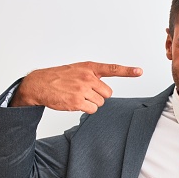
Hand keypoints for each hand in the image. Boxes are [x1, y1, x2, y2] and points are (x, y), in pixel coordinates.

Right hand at [10, 61, 142, 113]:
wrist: (38, 84)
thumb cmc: (59, 77)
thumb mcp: (77, 70)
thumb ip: (92, 76)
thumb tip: (105, 90)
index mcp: (89, 67)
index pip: (112, 69)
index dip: (127, 71)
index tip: (140, 71)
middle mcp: (88, 77)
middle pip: (108, 93)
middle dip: (99, 96)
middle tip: (85, 93)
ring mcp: (82, 89)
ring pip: (100, 103)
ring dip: (91, 103)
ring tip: (77, 96)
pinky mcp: (77, 101)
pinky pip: (92, 110)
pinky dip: (85, 109)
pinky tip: (74, 102)